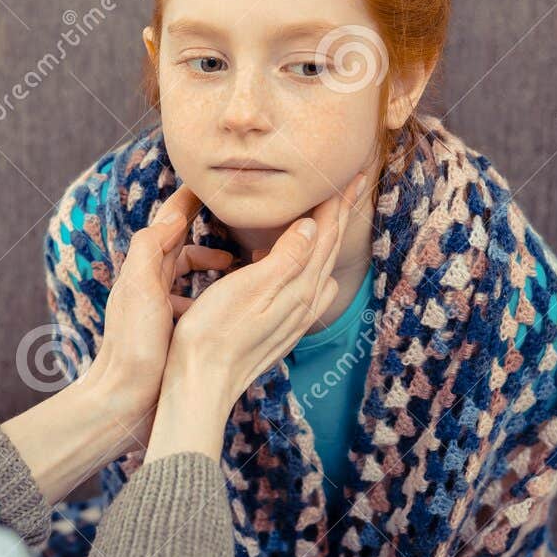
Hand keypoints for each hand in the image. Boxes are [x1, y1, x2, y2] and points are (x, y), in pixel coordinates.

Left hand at [82, 183, 233, 451]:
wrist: (123, 401)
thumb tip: (173, 213)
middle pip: (179, 246)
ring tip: (238, 268)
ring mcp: (157, 310)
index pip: (167, 223)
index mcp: (142, 269)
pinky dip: (208, 299)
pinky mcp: (167, 332)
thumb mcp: (141, 289)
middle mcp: (148, 285)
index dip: (188, 201)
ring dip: (211, 268)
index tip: (210, 184)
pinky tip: (224, 309)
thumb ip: (151, 248)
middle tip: (236, 229)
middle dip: (205, 233)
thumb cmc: (133, 346)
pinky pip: (193, 304)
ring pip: (188, 276)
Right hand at [145, 168, 366, 460]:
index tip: (352, 172)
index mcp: (297, 285)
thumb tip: (315, 224)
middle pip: (329, 247)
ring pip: (320, 266)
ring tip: (334, 215)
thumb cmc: (213, 333)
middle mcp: (302, 301)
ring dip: (329, 237)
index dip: (338, 200)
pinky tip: (304, 265)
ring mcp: (293, 316)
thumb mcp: (248, 287)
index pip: (325, 233)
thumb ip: (286, 255)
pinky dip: (312, 263)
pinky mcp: (279, 327)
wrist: (201, 385)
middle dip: (342, 213)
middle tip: (355, 183)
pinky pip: (307, 285)